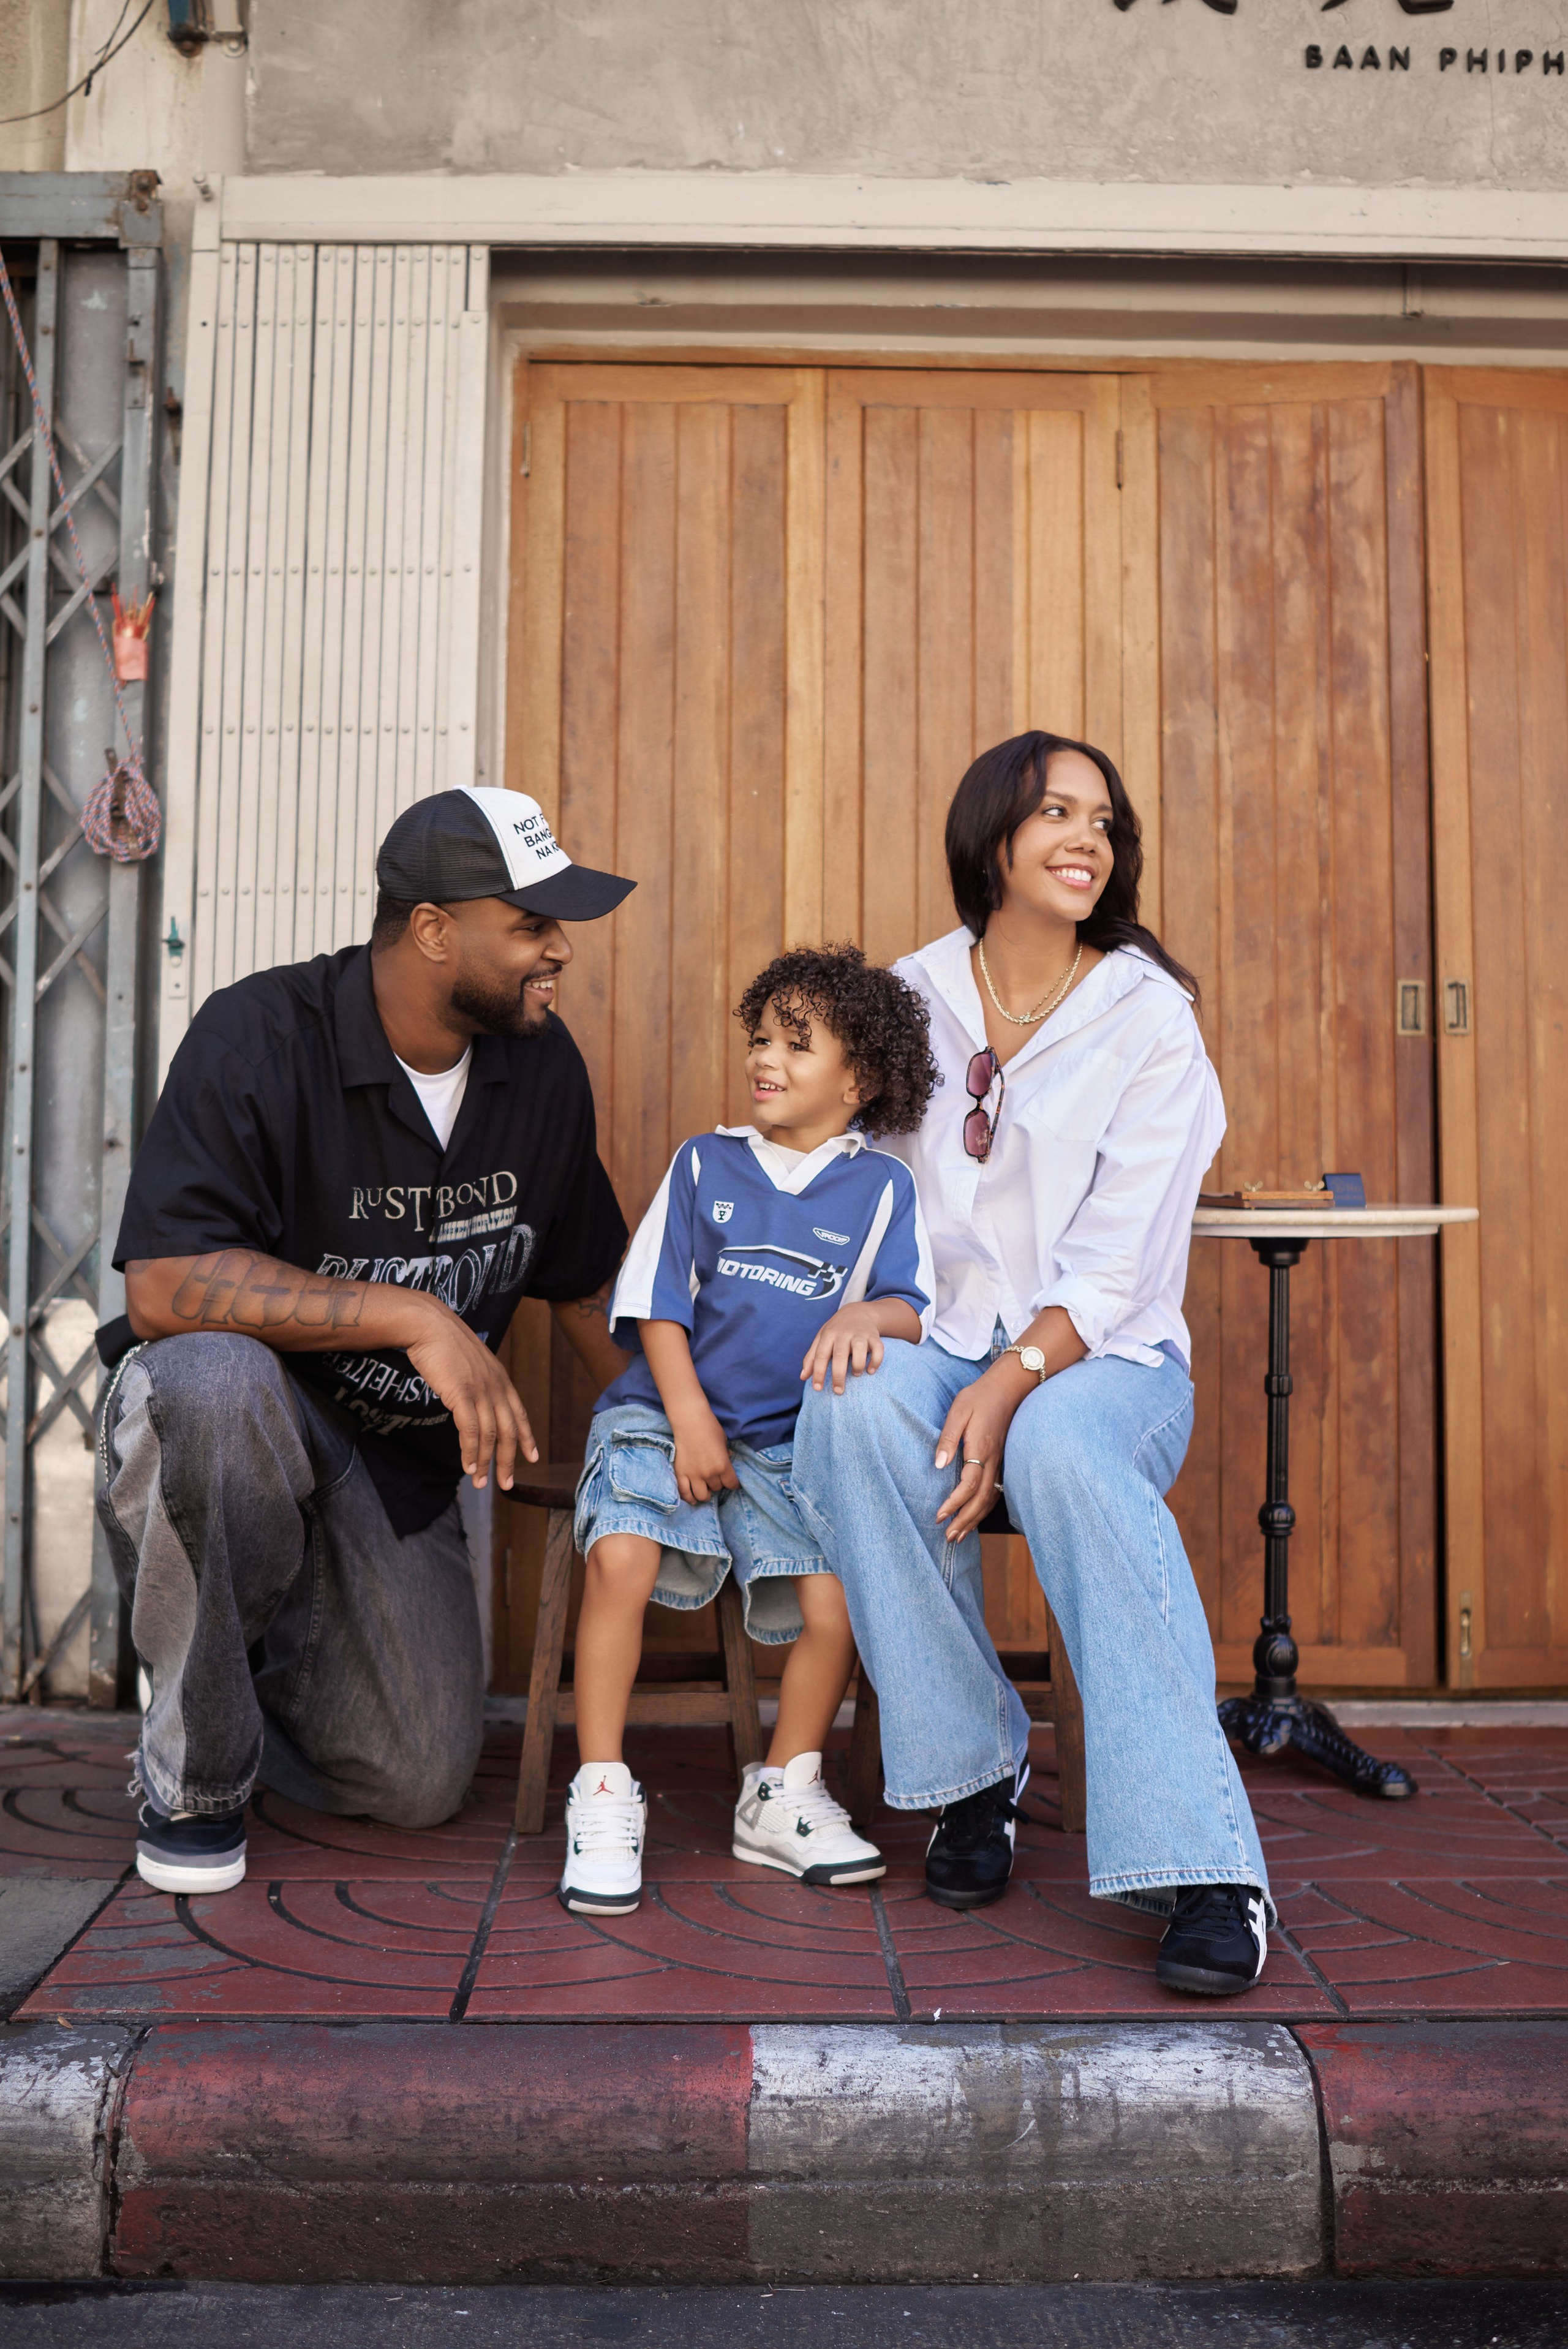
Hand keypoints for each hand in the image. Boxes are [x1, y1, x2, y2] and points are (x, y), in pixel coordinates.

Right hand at [404, 1306, 537, 1491]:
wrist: (428, 1324)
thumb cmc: (444, 1342)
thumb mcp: (470, 1362)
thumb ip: (478, 1382)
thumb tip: (474, 1400)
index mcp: (501, 1378)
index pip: (519, 1413)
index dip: (527, 1437)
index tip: (532, 1456)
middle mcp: (496, 1386)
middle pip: (509, 1431)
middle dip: (509, 1460)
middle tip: (506, 1484)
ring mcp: (481, 1390)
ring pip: (490, 1435)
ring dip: (485, 1462)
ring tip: (481, 1483)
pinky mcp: (462, 1394)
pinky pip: (471, 1431)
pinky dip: (471, 1452)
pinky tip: (468, 1466)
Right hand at [669, 1404, 738, 1505]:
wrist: (690, 1421)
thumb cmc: (710, 1428)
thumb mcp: (724, 1441)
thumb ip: (726, 1455)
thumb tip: (728, 1460)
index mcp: (723, 1466)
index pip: (731, 1484)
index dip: (733, 1484)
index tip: (731, 1483)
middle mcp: (709, 1474)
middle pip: (717, 1488)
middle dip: (718, 1484)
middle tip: (716, 1479)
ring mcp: (694, 1475)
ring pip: (702, 1495)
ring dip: (706, 1493)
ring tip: (705, 1489)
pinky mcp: (680, 1473)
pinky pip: (684, 1492)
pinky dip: (689, 1498)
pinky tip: (693, 1499)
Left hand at [801, 1303, 890, 1395]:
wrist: (858, 1312)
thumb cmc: (836, 1330)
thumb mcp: (821, 1339)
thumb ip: (811, 1357)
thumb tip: (803, 1377)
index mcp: (829, 1335)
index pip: (821, 1355)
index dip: (818, 1373)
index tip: (817, 1389)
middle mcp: (844, 1334)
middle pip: (840, 1355)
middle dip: (838, 1375)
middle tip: (838, 1391)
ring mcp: (860, 1334)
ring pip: (860, 1350)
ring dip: (858, 1366)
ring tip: (855, 1375)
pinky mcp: (874, 1336)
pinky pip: (878, 1349)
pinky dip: (876, 1361)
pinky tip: (870, 1370)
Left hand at [933, 1360, 1032, 1544]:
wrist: (1008, 1387)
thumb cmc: (979, 1397)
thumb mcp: (959, 1411)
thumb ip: (948, 1439)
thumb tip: (938, 1465)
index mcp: (981, 1449)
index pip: (968, 1485)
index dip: (954, 1504)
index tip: (938, 1516)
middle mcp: (994, 1460)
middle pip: (981, 1499)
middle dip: (965, 1520)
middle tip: (949, 1537)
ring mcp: (1001, 1462)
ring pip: (990, 1498)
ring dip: (975, 1519)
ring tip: (960, 1535)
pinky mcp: (1002, 1461)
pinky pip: (996, 1491)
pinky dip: (985, 1508)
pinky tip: (976, 1516)